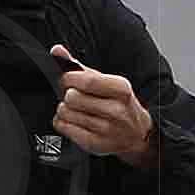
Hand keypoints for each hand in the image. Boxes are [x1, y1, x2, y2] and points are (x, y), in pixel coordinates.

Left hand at [49, 45, 154, 162]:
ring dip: (64, 109)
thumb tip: (56, 51)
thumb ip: (81, 68)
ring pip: (65, 112)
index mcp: (121, 89)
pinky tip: (74, 120)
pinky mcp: (93, 143)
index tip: (66, 79)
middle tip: (73, 96)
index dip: (69, 78)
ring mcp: (105, 129)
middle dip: (67, 95)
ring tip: (76, 109)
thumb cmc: (120, 104)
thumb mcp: (108, 83)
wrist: (137, 134)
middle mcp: (116, 110)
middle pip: (72, 97)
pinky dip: (63, 122)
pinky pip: (63, 127)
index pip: (86, 81)